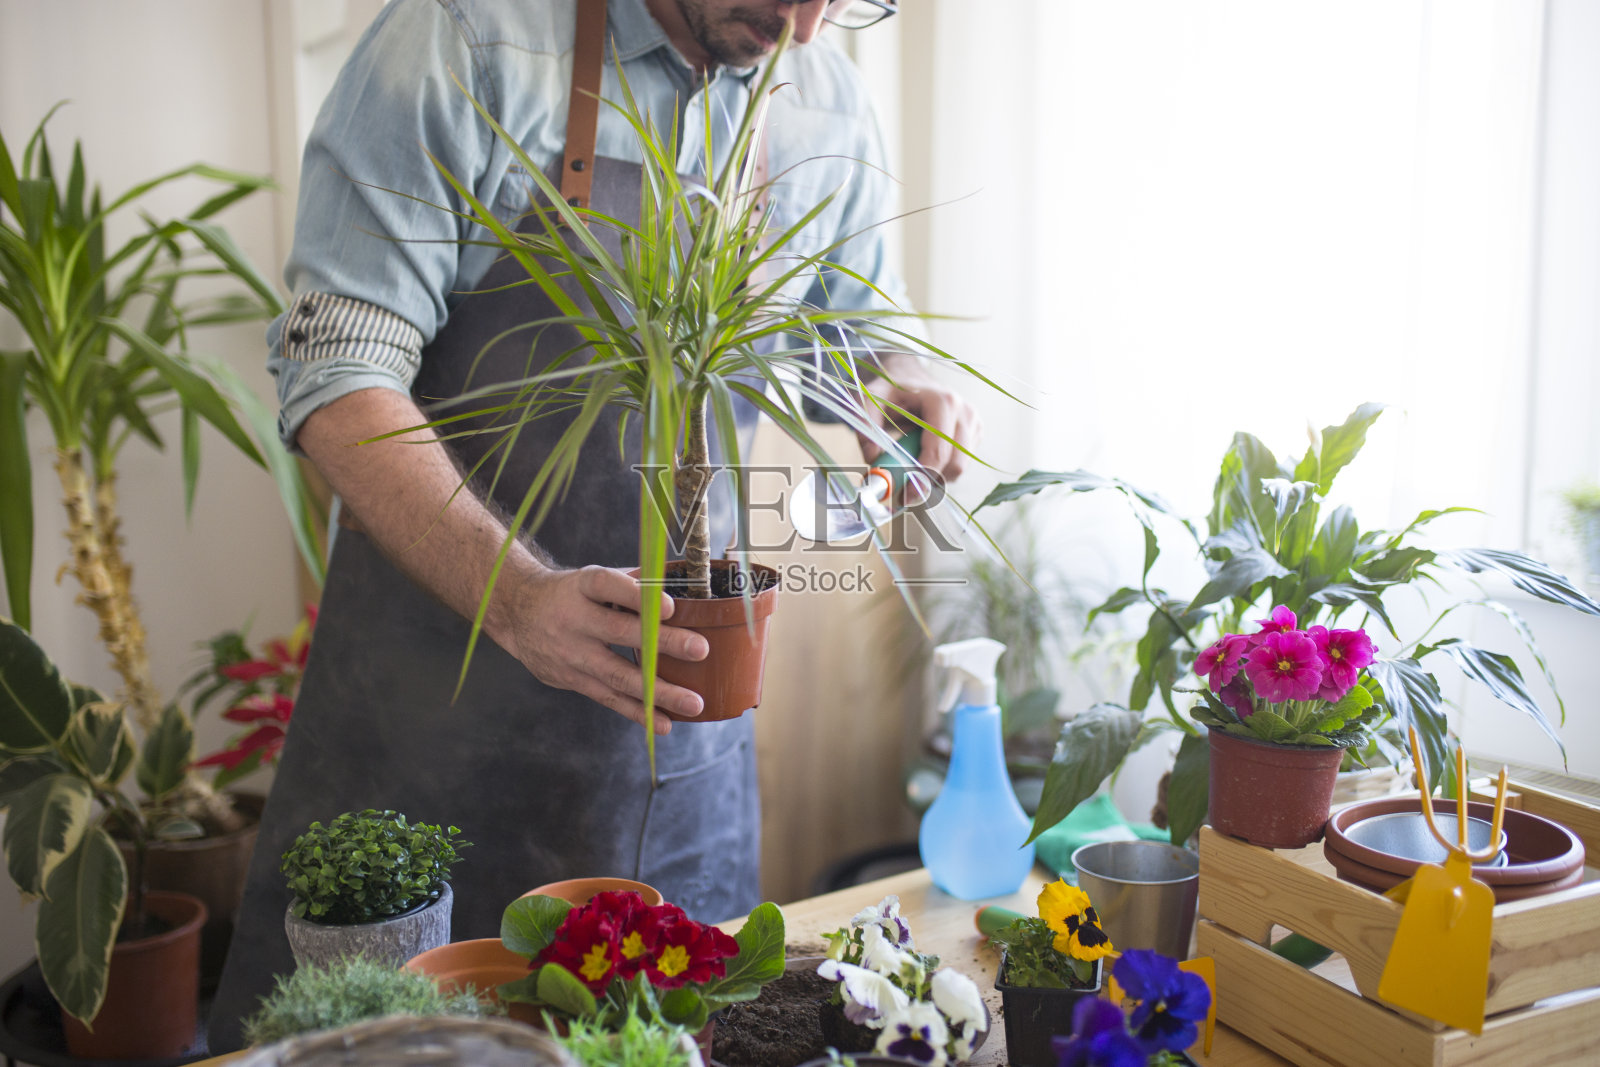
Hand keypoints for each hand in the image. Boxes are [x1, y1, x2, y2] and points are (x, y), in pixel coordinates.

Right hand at [505, 564, 707, 733]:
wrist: (519, 612)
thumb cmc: (573, 592)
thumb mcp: (593, 577)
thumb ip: (634, 581)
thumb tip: (684, 584)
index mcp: (581, 585)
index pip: (607, 585)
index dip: (636, 596)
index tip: (669, 606)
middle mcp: (573, 619)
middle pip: (620, 632)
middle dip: (662, 643)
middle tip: (700, 649)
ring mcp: (571, 653)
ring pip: (617, 674)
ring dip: (658, 692)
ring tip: (692, 703)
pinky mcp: (571, 680)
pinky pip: (608, 698)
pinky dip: (638, 712)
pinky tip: (664, 724)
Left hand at [858, 352, 982, 483]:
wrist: (909, 379)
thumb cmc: (890, 391)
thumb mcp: (870, 400)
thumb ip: (866, 426)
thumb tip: (874, 461)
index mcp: (943, 401)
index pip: (939, 450)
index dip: (922, 477)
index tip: (903, 495)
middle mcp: (965, 411)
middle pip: (954, 465)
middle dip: (929, 483)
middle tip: (904, 494)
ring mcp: (973, 423)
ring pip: (959, 469)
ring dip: (934, 477)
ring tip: (908, 468)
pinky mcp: (974, 434)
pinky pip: (959, 465)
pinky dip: (940, 470)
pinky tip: (923, 456)